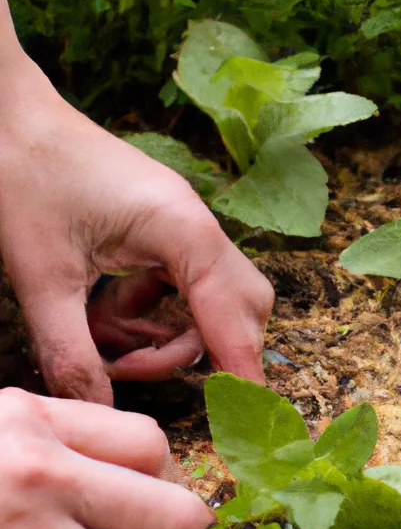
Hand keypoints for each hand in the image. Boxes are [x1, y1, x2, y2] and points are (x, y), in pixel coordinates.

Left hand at [0, 55, 273, 403]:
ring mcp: (186, 224)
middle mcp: (198, 227)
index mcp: (183, 232)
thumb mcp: (40, 277)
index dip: (241, 370)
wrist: (6, 114)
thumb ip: (70, 351)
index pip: (231, 316)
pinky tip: (105, 315)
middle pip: (241, 307)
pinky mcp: (166, 227)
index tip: (248, 415)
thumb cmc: (23, 177)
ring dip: (169, 334)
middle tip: (140, 372)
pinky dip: (153, 312)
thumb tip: (98, 411)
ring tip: (107, 344)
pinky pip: (183, 284)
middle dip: (202, 351)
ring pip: (213, 299)